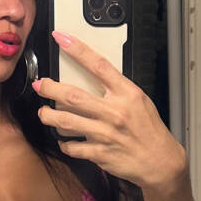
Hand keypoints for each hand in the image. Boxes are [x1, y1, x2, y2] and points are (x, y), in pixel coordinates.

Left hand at [32, 30, 187, 191]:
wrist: (160, 161)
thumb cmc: (149, 130)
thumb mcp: (140, 100)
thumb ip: (117, 89)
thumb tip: (92, 76)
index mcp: (127, 94)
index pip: (99, 65)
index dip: (78, 50)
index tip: (62, 39)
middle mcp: (114, 112)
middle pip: (73, 95)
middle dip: (50, 88)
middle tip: (41, 85)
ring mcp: (105, 133)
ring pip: (66, 121)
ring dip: (49, 116)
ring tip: (44, 113)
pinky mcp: (99, 153)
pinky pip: (72, 146)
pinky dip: (64, 142)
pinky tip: (63, 139)